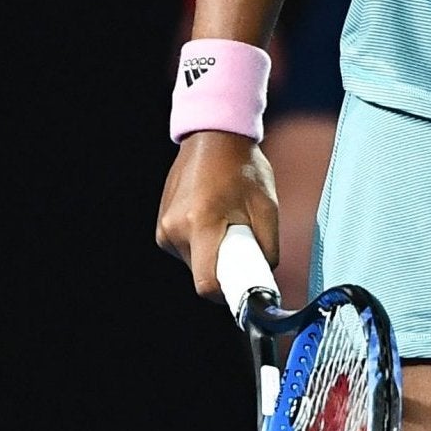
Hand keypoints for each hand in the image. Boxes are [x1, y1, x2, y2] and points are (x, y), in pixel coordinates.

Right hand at [154, 130, 281, 303]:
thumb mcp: (267, 207)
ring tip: (226, 222)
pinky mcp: (162, 226)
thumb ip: (268, 248)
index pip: (206, 284)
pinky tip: (212, 217)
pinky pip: (186, 250)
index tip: (244, 287)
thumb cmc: (243, 167)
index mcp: (202, 223)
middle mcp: (175, 229)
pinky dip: (202, 243)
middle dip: (225, 266)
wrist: (213, 137)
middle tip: (243, 242)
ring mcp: (164, 228)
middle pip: (202, 274)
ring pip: (194, 263)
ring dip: (213, 253)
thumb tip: (266, 277)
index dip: (228, 293)